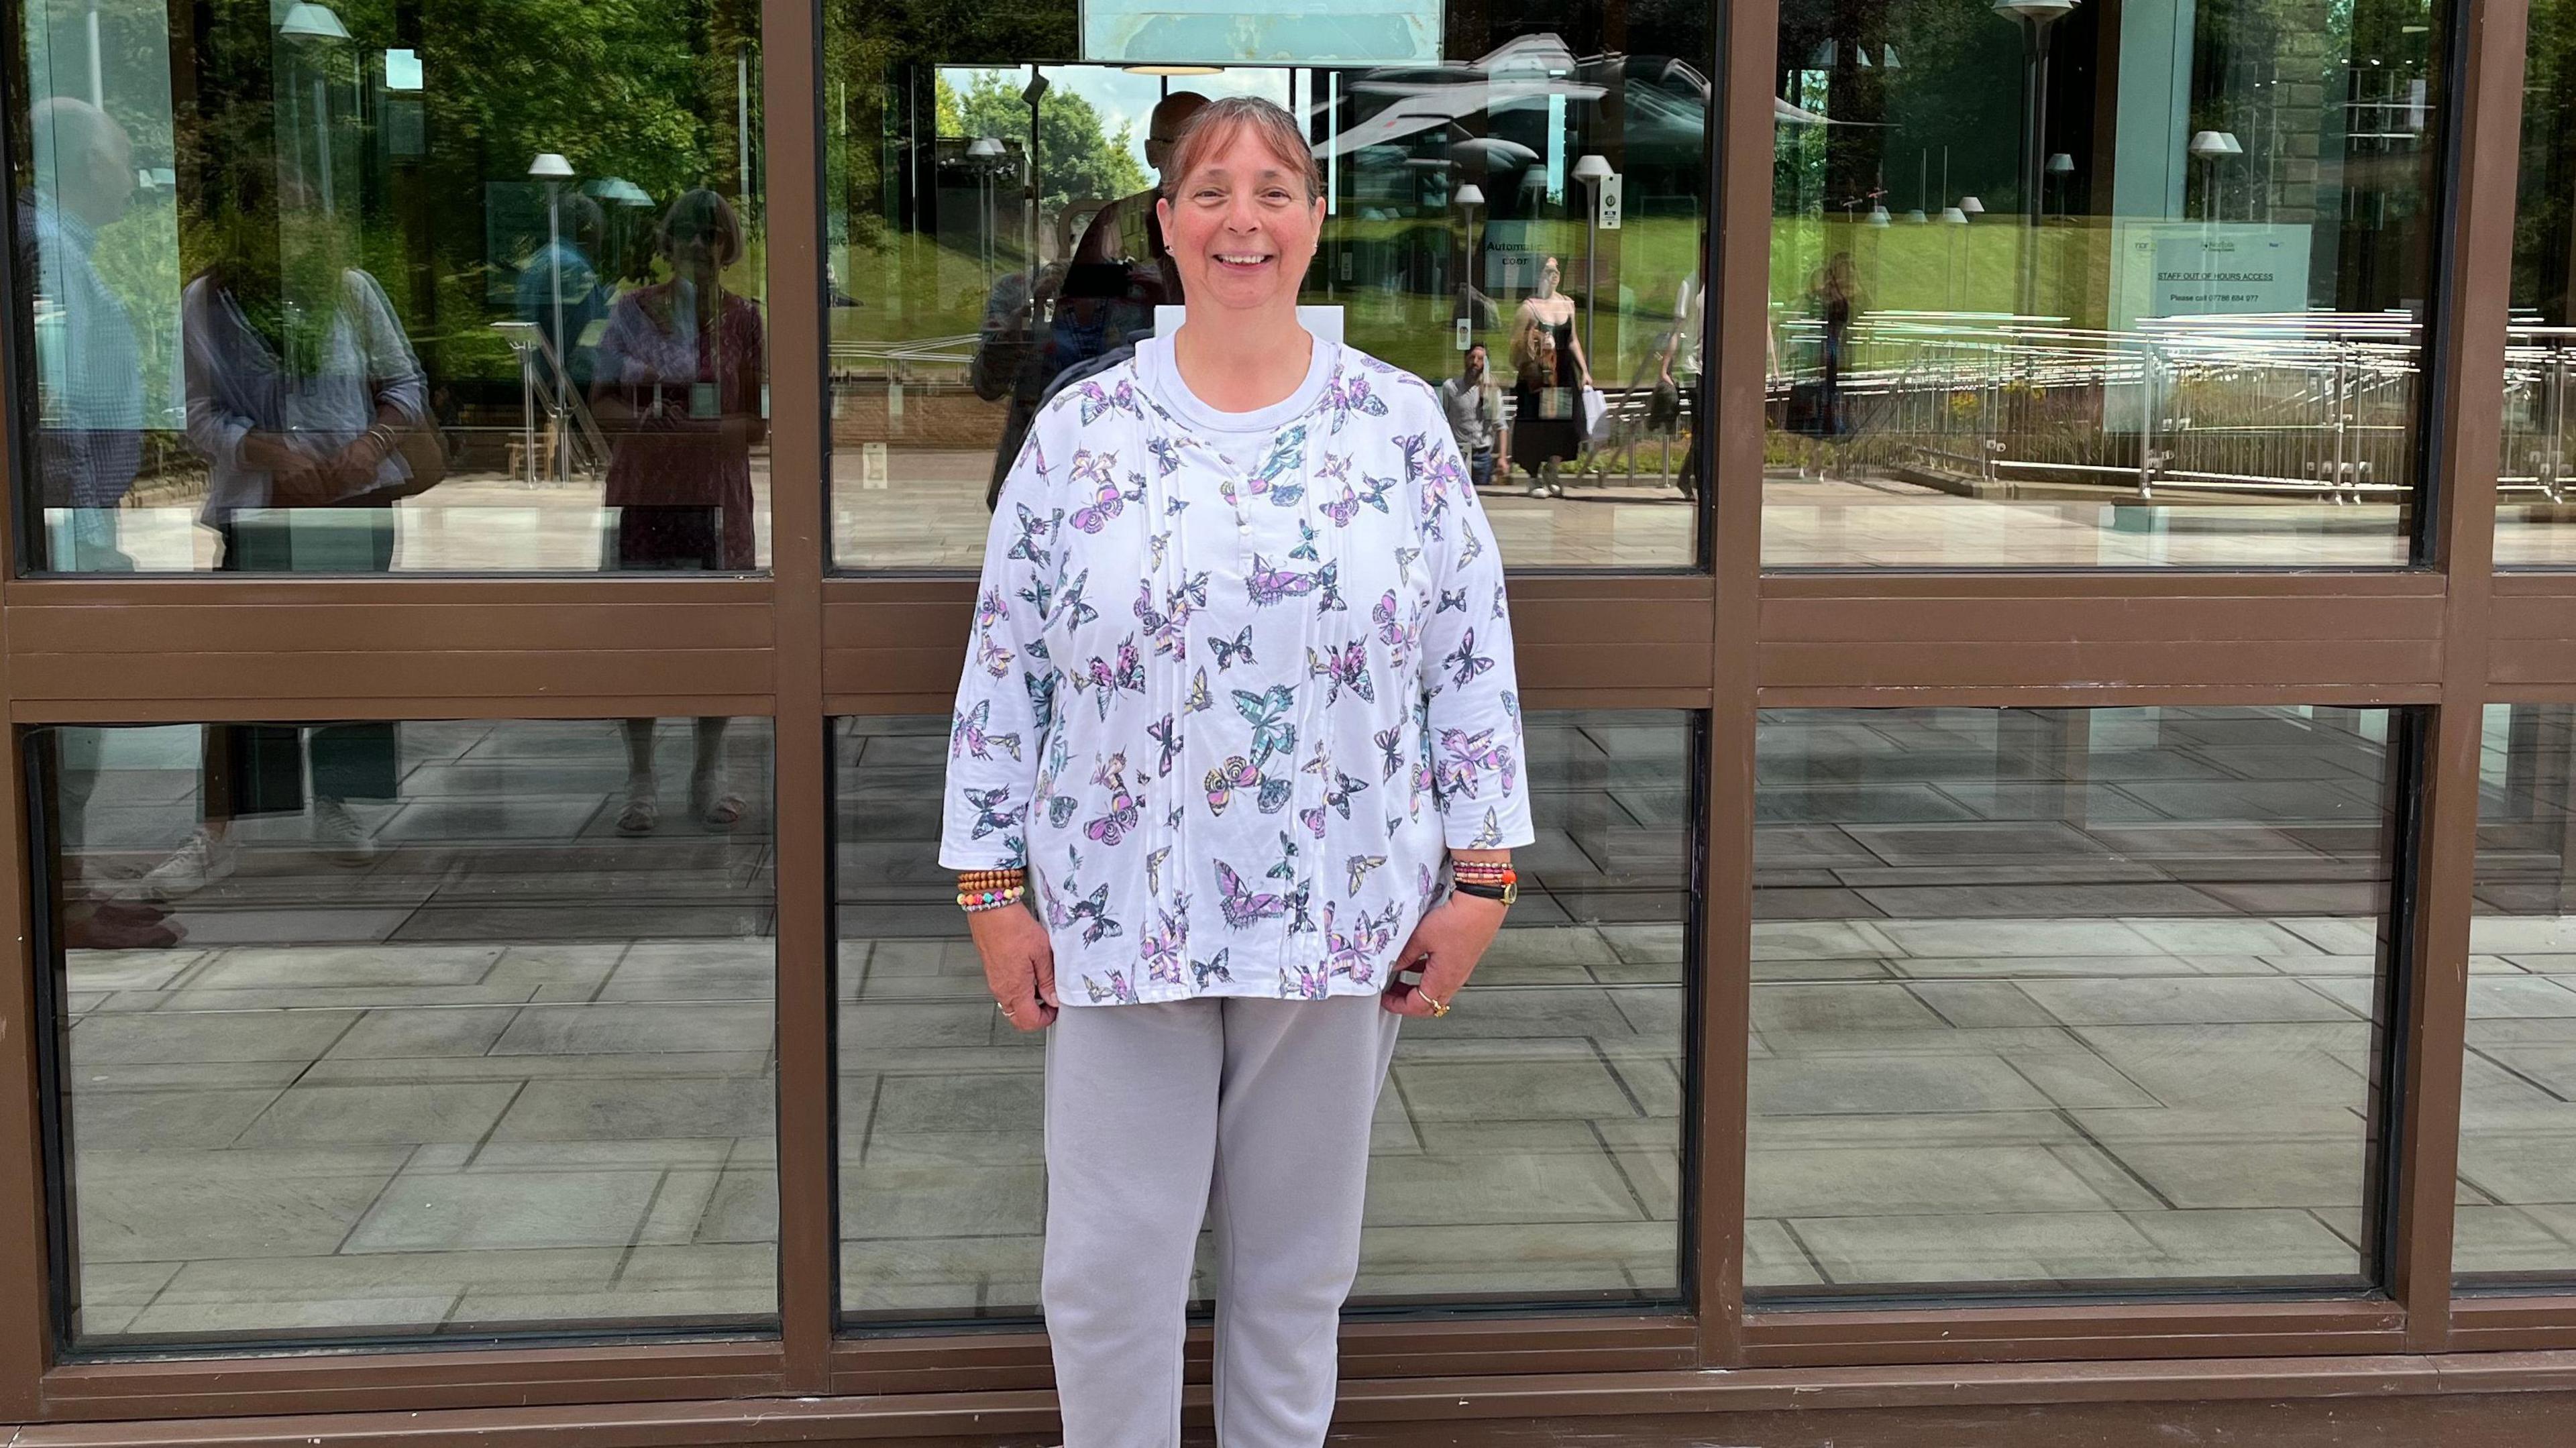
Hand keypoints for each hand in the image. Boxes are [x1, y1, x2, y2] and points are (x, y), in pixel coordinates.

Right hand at [969, 904, 1058, 1030]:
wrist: (991, 909)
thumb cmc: (1013, 926)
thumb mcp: (1041, 952)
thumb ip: (1048, 979)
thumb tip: (1053, 997)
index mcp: (1015, 988)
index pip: (1029, 1021)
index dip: (1046, 1019)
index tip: (1056, 1008)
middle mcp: (1001, 989)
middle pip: (1018, 1018)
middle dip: (1036, 1015)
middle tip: (1050, 1000)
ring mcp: (994, 981)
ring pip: (1011, 1005)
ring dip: (1028, 1001)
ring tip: (1041, 983)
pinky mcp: (991, 971)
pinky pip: (1005, 991)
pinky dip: (1019, 990)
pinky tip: (1029, 972)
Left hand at [1381, 893, 1507, 1017]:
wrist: (1482, 907)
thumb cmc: (1458, 921)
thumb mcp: (1421, 937)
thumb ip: (1405, 955)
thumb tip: (1394, 965)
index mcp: (1442, 980)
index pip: (1417, 1005)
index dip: (1398, 1005)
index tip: (1386, 1000)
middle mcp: (1453, 980)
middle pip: (1429, 1004)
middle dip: (1407, 1001)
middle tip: (1392, 993)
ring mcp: (1460, 971)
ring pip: (1436, 991)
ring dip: (1417, 988)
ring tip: (1402, 976)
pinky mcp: (1463, 961)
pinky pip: (1443, 977)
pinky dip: (1427, 975)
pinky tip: (1418, 961)